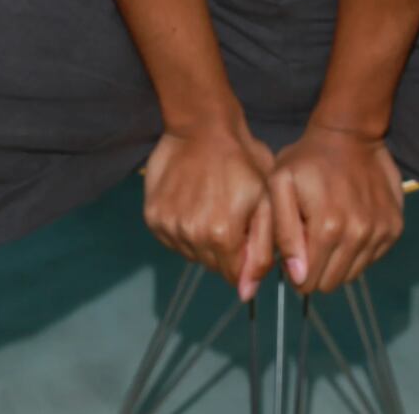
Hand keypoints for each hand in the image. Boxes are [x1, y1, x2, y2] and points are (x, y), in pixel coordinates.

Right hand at [142, 112, 276, 296]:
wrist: (203, 125)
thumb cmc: (243, 158)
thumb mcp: (266, 198)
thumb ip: (261, 249)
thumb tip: (246, 293)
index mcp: (222, 236)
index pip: (235, 275)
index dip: (245, 256)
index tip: (246, 230)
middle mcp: (191, 237)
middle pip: (213, 266)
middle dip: (226, 248)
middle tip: (230, 212)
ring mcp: (168, 227)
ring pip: (192, 253)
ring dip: (203, 238)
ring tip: (210, 203)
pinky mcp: (152, 217)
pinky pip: (172, 238)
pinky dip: (183, 227)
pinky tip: (192, 201)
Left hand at [266, 120, 404, 294]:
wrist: (350, 133)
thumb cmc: (308, 159)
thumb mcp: (280, 185)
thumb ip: (283, 233)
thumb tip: (298, 275)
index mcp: (328, 229)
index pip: (307, 282)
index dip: (295, 270)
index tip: (295, 248)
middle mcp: (359, 236)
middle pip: (331, 282)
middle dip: (317, 266)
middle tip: (311, 235)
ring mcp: (380, 232)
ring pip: (352, 274)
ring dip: (338, 258)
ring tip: (330, 227)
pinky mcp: (395, 227)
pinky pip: (371, 258)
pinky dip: (358, 248)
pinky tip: (350, 221)